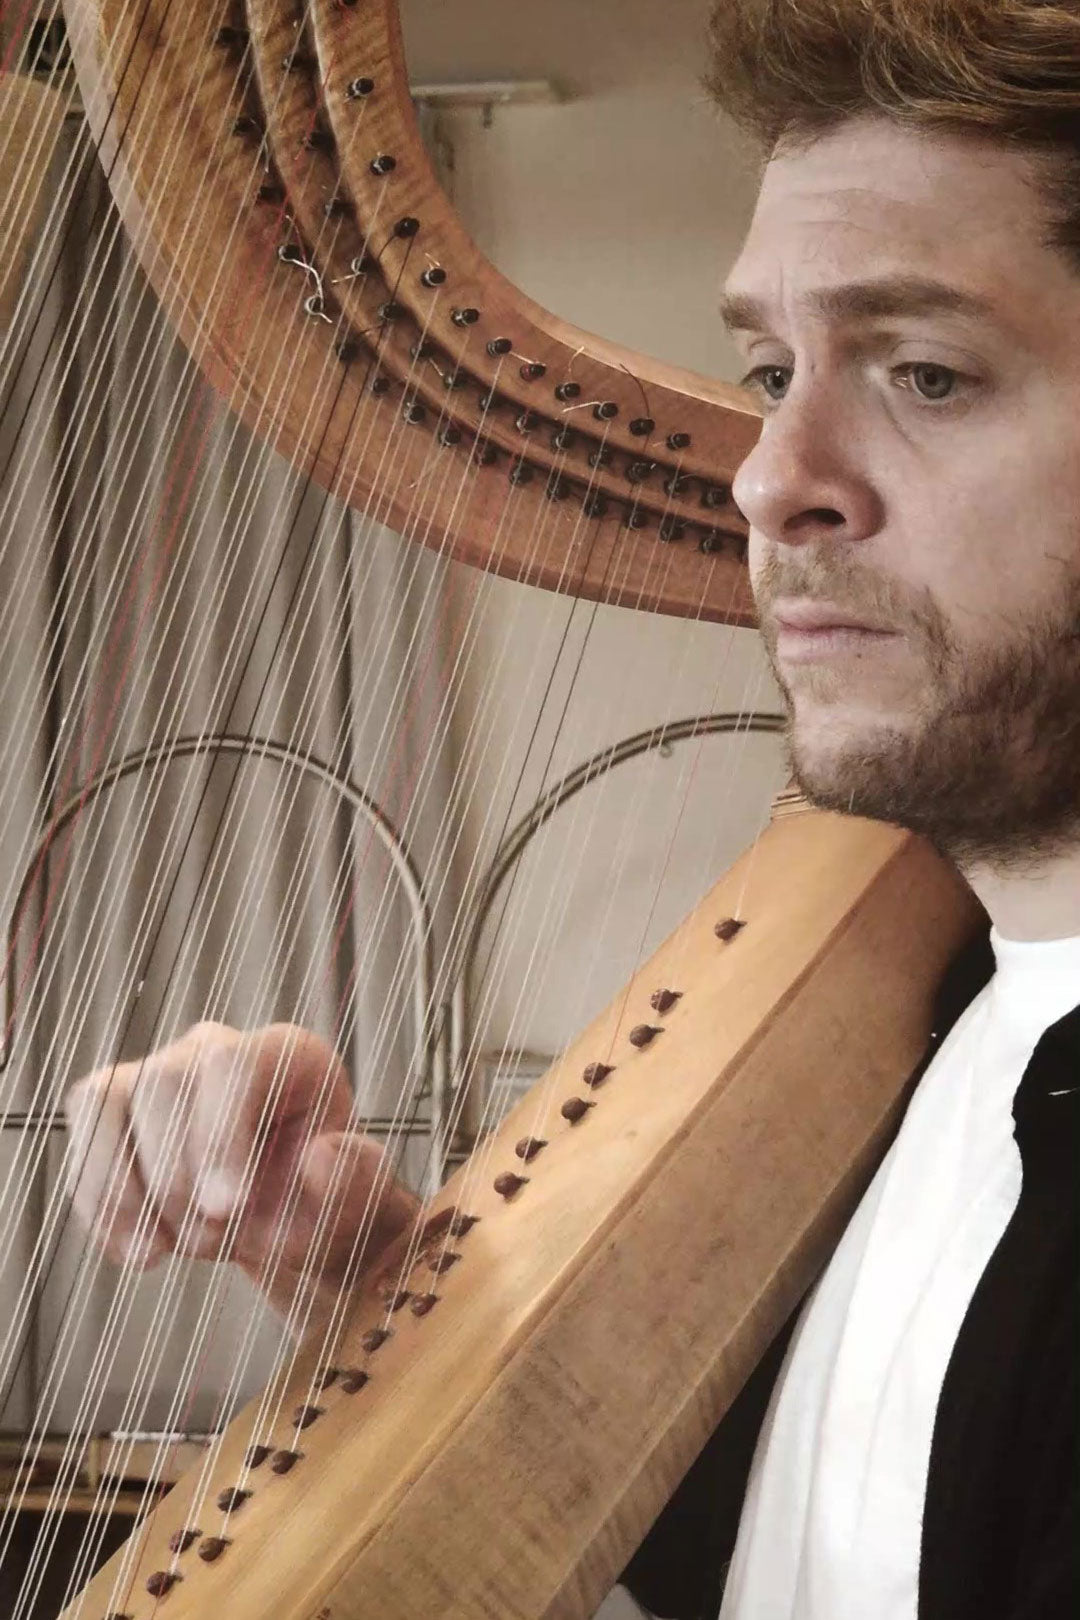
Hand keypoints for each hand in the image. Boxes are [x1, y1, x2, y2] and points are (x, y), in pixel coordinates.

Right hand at [65, 1022, 419, 1327]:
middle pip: (162, 1083)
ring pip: (105, 1102)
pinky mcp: (116, 1113)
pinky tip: (138, 1251)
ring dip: (125, 1191)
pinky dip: (101, 1207)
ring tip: (164, 1250)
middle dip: (176, 1176)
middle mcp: (216, 1049)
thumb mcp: (354, 1202)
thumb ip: (353, 1179)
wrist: (283, 1223)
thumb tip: (323, 1155)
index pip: (232, 1065)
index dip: (220, 1136)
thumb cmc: (322, 1202)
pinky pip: (84, 1143)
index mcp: (287, 1055)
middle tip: (213, 1234)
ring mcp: (159, 1075)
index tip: (229, 1208)